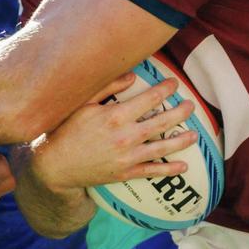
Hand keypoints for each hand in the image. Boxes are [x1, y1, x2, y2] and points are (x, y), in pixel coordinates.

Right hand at [23, 74, 197, 194]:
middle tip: (191, 105)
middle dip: (180, 112)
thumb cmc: (65, 131)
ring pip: (162, 147)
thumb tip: (132, 75)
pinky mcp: (124, 173)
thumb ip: (107, 87)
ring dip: (181, 141)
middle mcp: (125, 136)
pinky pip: (152, 171)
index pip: (149, 99)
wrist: (54, 167)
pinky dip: (169, 169)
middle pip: (162, 122)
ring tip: (194, 134)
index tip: (175, 84)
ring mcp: (127, 157)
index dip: (165, 90)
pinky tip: (182, 166)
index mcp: (115, 116)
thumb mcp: (82, 104)